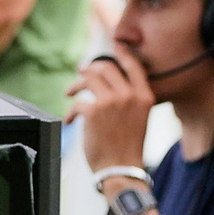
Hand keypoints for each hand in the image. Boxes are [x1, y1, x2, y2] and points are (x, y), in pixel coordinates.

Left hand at [68, 47, 154, 174]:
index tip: (115, 45)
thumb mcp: (138, 118)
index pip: (133, 65)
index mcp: (144, 96)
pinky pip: (77, 102)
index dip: (122, 53)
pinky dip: (70, 112)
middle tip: (82, 72)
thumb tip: (107, 81)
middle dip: (90, 68)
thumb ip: (129, 98)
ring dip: (76, 85)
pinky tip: (69, 120)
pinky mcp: (93, 111)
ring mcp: (110, 101)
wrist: (121, 169)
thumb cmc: (128, 147)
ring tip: (70, 92)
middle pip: (105, 67)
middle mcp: (129, 95)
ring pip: (88, 78)